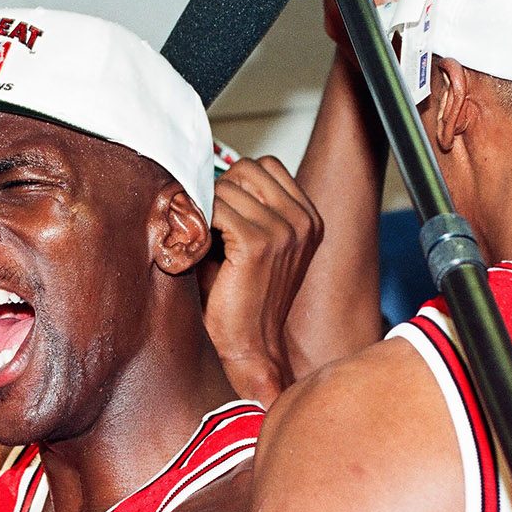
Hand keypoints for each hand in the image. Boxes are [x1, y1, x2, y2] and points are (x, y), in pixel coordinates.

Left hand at [202, 157, 322, 404]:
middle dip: (221, 190)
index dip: (237, 183)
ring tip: (204, 236)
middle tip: (208, 223)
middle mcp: (303, 221)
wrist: (248, 345)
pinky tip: (202, 245)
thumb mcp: (257, 243)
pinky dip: (202, 221)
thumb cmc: (243, 297)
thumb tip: (207, 169)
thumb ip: (247, 206)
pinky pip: (217, 208)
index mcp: (309, 219)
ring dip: (209, 206)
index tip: (222, 211)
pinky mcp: (259, 243)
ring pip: (228, 186)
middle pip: (247, 169)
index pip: (266, 166)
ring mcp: (285, 231)